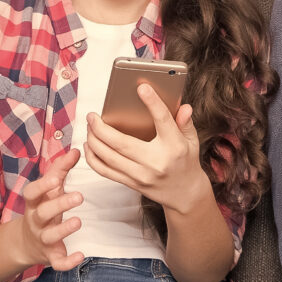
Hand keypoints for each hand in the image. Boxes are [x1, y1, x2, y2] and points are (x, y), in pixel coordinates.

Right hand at [14, 148, 85, 271]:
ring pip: (50, 236)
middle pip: (43, 213)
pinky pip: (57, 262)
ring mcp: (42, 239)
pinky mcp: (51, 256)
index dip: (41, 186)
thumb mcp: (49, 189)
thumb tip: (76, 150)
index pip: (32, 193)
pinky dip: (67, 262)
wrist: (26, 243)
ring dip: (63, 230)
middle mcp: (36, 221)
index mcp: (34, 203)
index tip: (55, 179)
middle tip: (79, 196)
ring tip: (78, 221)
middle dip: (59, 205)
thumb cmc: (43, 207)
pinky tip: (81, 256)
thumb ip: (61, 169)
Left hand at [82, 83, 212, 215]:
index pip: (163, 120)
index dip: (153, 103)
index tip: (142, 88)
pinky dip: (93, 158)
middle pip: (121, 143)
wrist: (185, 193)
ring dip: (93, 141)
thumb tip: (185, 106)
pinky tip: (89, 146)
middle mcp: (156, 161)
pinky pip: (106, 171)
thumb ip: (185, 122)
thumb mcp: (191, 140)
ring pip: (109, 157)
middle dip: (101, 128)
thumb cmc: (186, 161)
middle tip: (92, 115)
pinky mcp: (132, 183)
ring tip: (89, 128)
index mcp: (174, 146)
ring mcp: (142, 175)